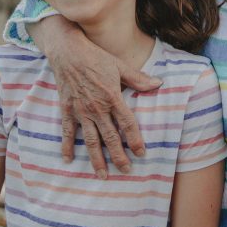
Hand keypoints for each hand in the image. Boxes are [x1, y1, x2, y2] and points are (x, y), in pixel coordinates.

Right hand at [32, 17, 160, 177]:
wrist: (68, 52)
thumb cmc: (96, 58)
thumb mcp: (120, 66)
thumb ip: (139, 79)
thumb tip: (159, 84)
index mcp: (112, 97)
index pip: (127, 124)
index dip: (135, 140)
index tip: (141, 153)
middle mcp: (97, 108)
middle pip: (110, 138)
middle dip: (118, 156)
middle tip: (126, 171)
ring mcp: (81, 111)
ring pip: (90, 140)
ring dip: (96, 159)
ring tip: (103, 175)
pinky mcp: (67, 110)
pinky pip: (67, 132)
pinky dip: (67, 147)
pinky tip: (69, 160)